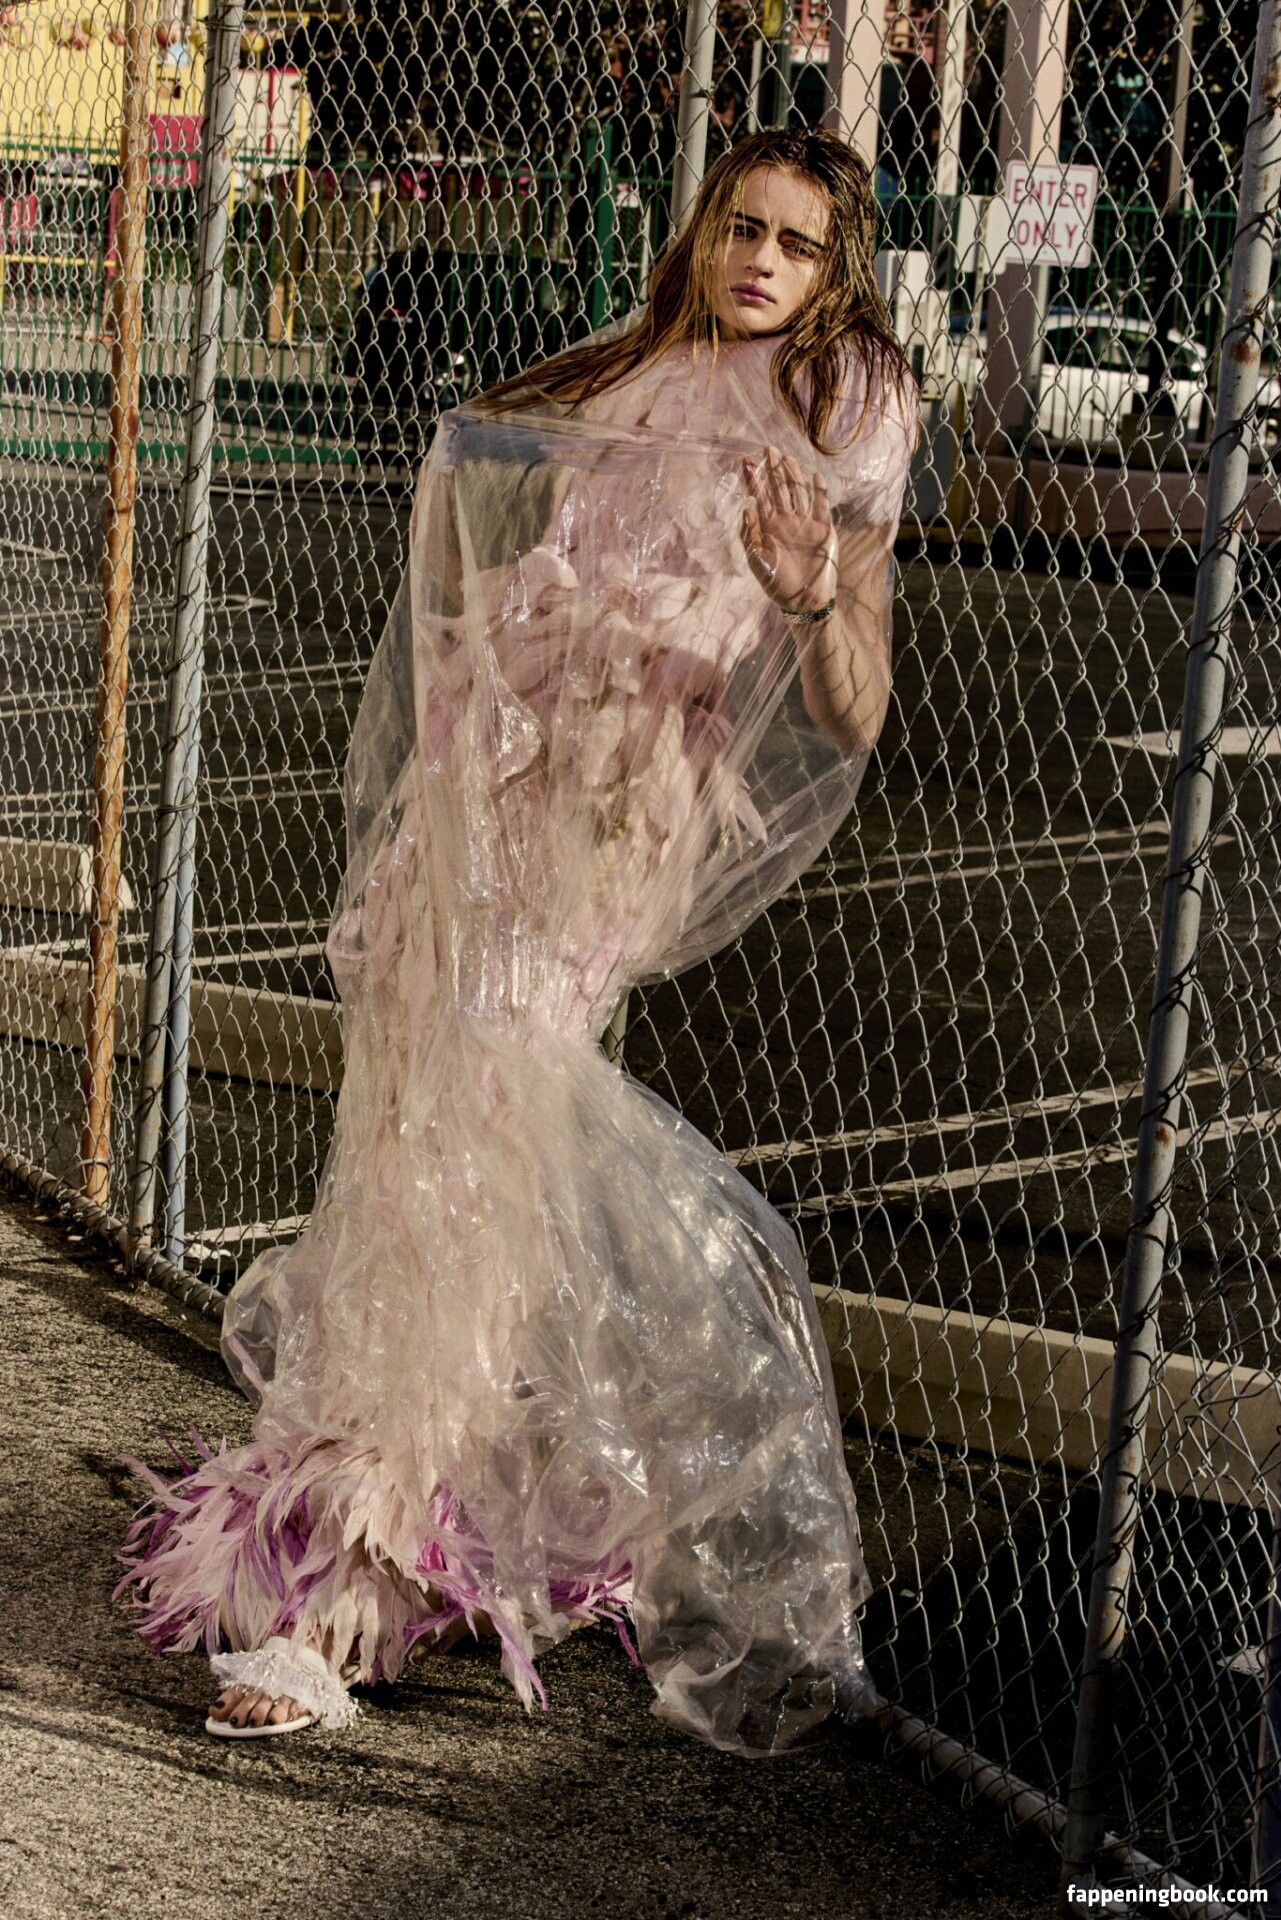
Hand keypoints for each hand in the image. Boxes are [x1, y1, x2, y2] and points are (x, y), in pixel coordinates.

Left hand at [741, 446, 837, 614]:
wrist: (804, 600)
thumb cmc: (777, 582)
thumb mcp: (757, 559)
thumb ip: (750, 534)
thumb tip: (746, 507)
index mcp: (768, 526)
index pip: (759, 497)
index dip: (753, 479)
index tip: (746, 461)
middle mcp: (786, 520)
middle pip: (779, 489)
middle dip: (773, 470)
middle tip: (768, 449)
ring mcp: (805, 523)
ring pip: (799, 493)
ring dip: (793, 475)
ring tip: (787, 458)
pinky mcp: (823, 529)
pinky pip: (821, 506)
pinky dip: (819, 491)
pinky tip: (815, 476)